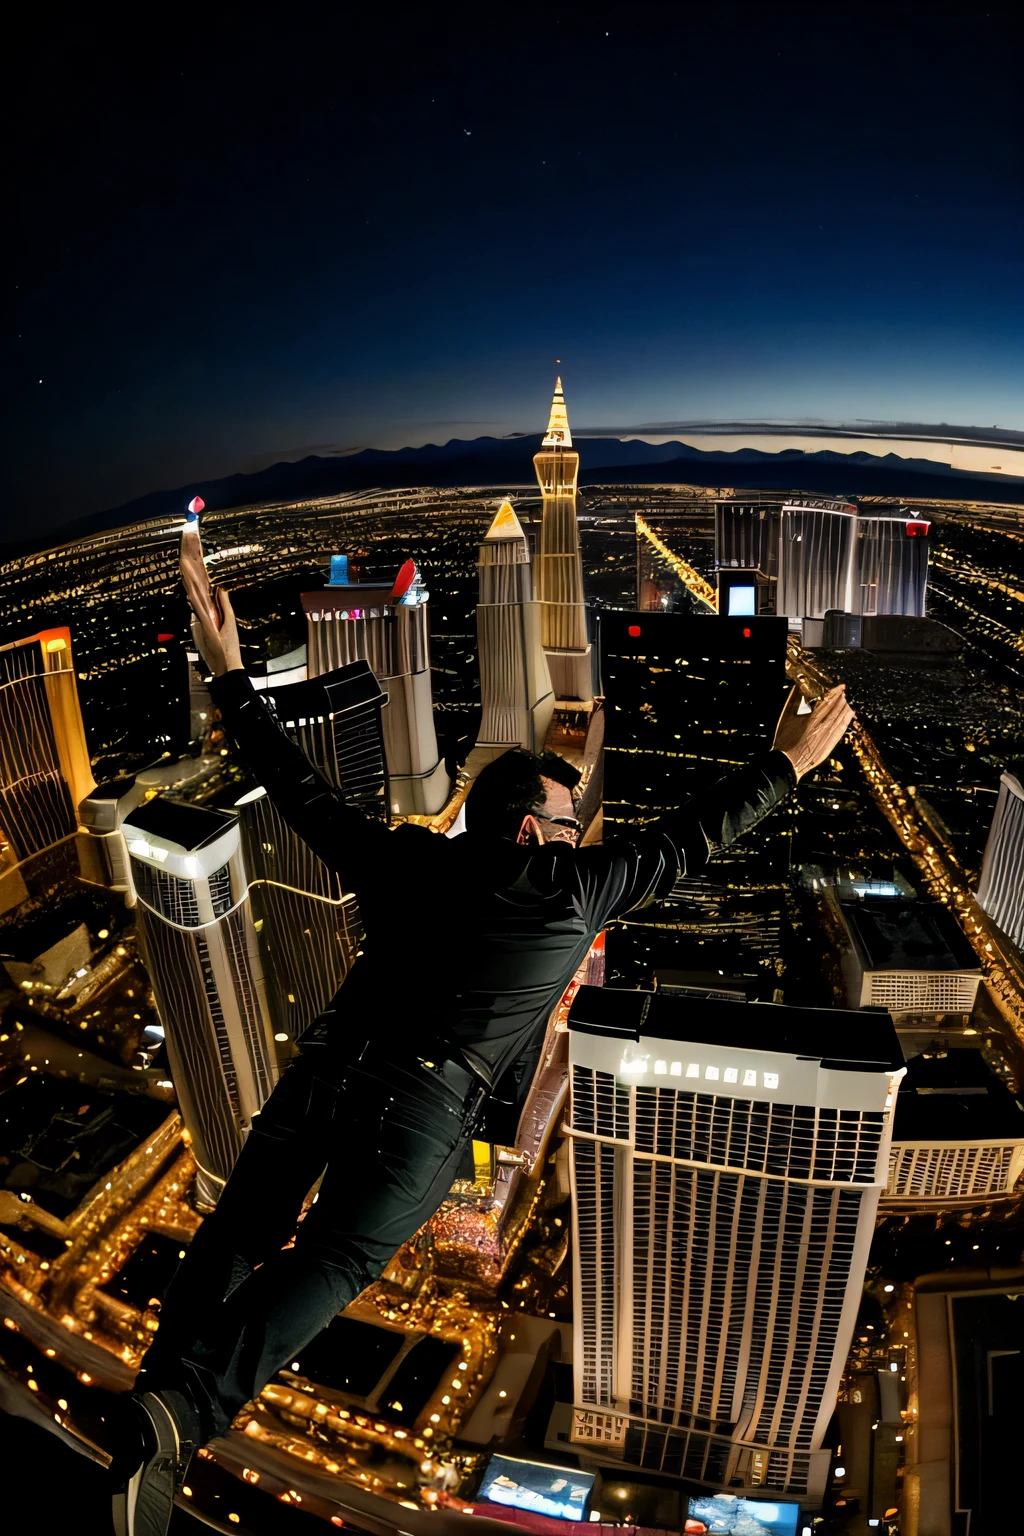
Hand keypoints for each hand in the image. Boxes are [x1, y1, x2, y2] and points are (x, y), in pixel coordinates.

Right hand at [180, 526, 242, 676]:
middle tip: (185, 540)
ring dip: (188, 572)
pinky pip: (196, 602)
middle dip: (191, 561)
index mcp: (208, 605)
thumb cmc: (225, 645)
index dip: (197, 566)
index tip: (193, 548)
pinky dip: (192, 591)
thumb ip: (224, 603)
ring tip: (184, 553)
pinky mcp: (202, 620)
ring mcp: (200, 612)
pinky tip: (188, 580)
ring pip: (192, 588)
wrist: (224, 664)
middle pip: (195, 580)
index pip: (201, 582)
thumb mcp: (228, 620)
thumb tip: (219, 588)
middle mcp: (201, 606)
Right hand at [772, 683, 853, 781]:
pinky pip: (841, 731)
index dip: (835, 694)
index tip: (840, 687)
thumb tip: (798, 687)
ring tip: (848, 703)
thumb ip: (793, 701)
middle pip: (835, 711)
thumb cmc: (785, 739)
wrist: (788, 762)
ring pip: (840, 720)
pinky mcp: (830, 745)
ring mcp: (828, 737)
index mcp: (812, 720)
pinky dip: (846, 723)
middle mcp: (822, 727)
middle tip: (844, 693)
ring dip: (845, 710)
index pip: (827, 703)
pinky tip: (849, 717)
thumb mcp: (786, 718)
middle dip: (841, 701)